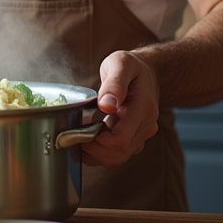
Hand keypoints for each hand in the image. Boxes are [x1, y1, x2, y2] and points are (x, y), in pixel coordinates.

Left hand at [82, 50, 159, 165]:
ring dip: (94, 153)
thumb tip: (106, 106)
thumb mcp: (121, 63)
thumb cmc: (132, 66)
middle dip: (92, 149)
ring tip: (79, 135)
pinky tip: (88, 138)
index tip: (80, 128)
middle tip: (74, 133)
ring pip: (117, 158)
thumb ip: (114, 84)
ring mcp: (143, 135)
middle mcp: (146, 126)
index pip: (119, 140)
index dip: (96, 141)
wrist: (149, 73)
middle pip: (117, 154)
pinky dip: (100, 152)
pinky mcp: (136, 140)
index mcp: (143, 108)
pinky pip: (117, 155)